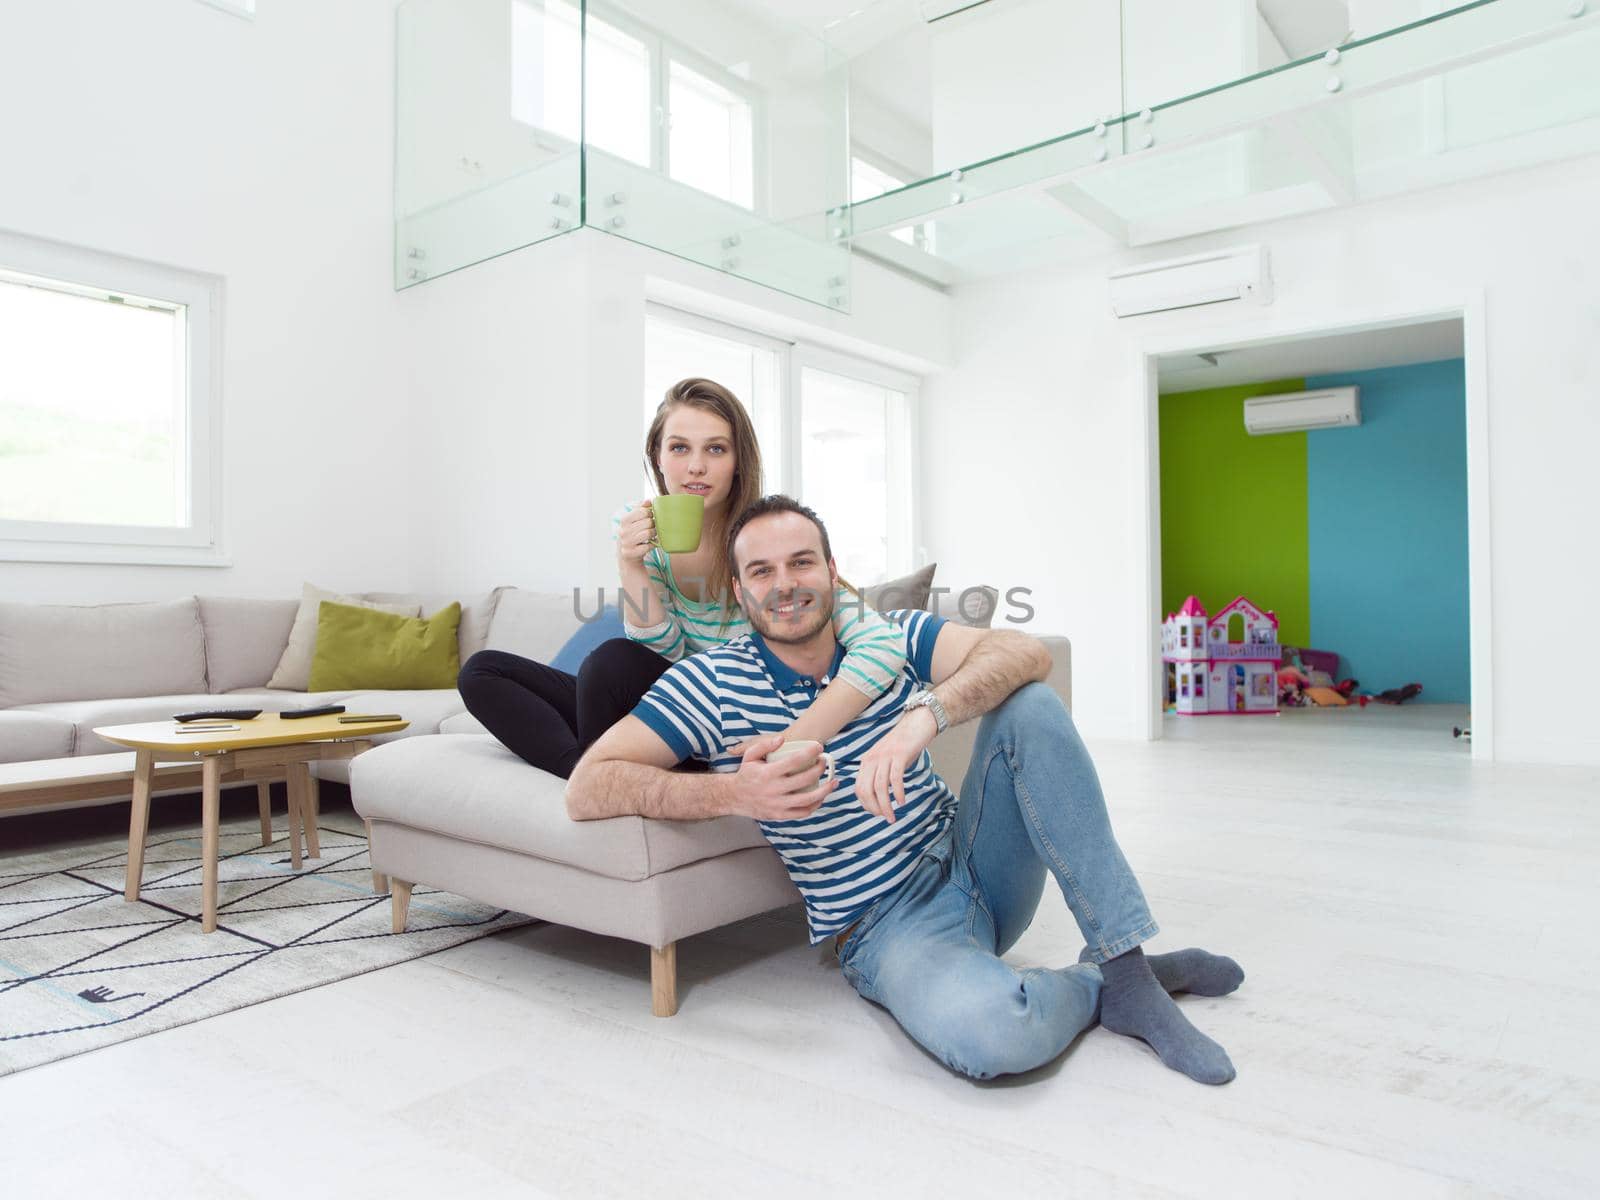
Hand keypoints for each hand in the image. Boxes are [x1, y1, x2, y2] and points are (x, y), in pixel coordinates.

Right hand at [616, 500, 655, 565]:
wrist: (626, 553)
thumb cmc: (633, 533)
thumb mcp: (634, 520)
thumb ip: (640, 509)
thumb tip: (648, 500)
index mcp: (624, 520)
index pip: (642, 511)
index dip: (650, 513)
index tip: (651, 516)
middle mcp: (623, 531)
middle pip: (647, 522)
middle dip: (653, 524)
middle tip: (654, 526)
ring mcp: (626, 543)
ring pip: (648, 533)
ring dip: (654, 533)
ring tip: (653, 534)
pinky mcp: (631, 553)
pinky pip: (648, 546)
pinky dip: (652, 545)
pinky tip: (651, 543)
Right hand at [729, 734, 834, 821]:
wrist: (734, 797)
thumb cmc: (745, 774)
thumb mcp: (750, 755)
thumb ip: (765, 745)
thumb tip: (782, 739)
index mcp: (767, 773)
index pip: (794, 760)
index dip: (810, 752)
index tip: (819, 746)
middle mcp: (773, 790)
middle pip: (805, 779)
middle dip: (819, 768)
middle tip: (824, 760)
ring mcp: (778, 804)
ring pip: (808, 799)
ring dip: (824, 790)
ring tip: (833, 781)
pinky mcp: (780, 815)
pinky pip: (802, 812)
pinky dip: (815, 805)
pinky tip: (821, 796)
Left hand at [853, 707, 936, 823]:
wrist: (917, 722)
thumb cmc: (904, 744)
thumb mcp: (886, 759)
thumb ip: (881, 774)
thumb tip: (881, 797)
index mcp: (867, 761)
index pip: (859, 788)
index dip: (866, 804)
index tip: (877, 813)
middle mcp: (873, 758)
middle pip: (866, 789)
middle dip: (874, 808)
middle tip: (885, 818)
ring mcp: (885, 756)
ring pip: (880, 786)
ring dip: (885, 805)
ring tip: (892, 816)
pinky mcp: (899, 754)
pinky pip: (895, 777)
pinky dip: (898, 792)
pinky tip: (902, 801)